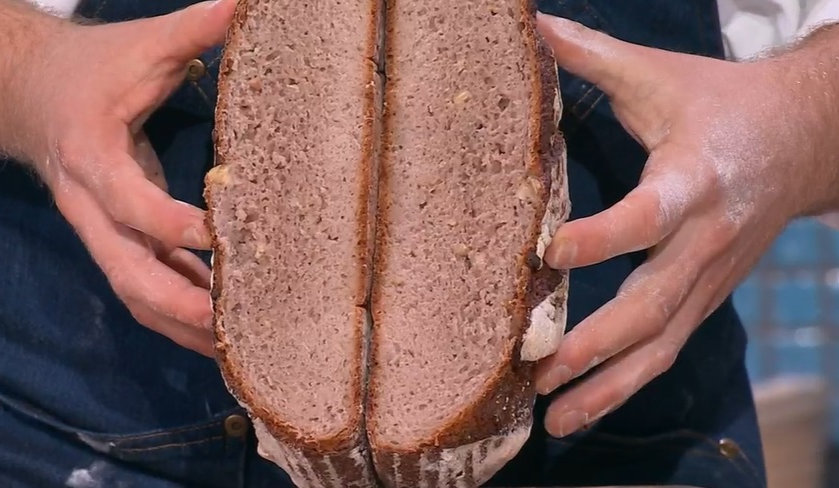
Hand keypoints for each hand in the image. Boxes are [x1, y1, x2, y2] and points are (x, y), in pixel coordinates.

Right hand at [24, 0, 236, 355]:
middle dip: (175, 303)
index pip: (129, 203)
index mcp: (92, 159)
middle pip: (125, 272)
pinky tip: (222, 327)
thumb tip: (244, 5)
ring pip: (135, 292)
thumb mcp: (140, 46)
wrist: (33, 96)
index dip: (169, 224)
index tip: (219, 234)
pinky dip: (181, 310)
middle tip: (227, 327)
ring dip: (180, 324)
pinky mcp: (118, 238)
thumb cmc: (91, 71)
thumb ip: (191, 29)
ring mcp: (102, 230)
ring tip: (233, 350)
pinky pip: (146, 284)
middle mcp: (92, 208)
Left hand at [532, 14, 838, 436]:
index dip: (602, 237)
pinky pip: (666, 349)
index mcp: (694, 179)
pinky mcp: (705, 297)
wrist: (803, 140)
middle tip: (539, 373)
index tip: (547, 253)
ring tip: (554, 422)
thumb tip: (527, 24)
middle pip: (654, 304)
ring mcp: (709, 279)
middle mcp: (704, 241)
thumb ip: (592, 56)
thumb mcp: (658, 76)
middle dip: (597, 344)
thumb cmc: (720, 105)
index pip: (647, 216)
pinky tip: (583, 407)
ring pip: (662, 345)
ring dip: (609, 387)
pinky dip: (626, 382)